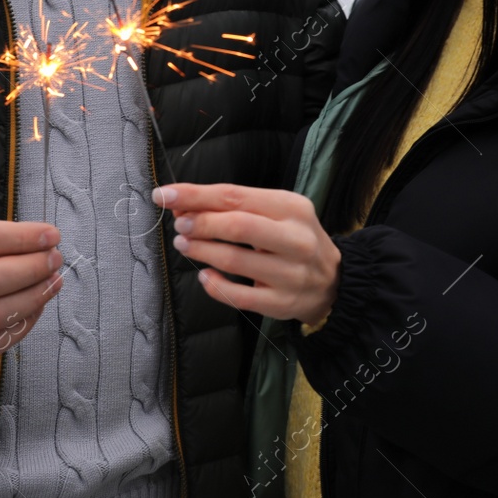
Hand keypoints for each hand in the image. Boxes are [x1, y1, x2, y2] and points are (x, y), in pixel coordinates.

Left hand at [152, 183, 339, 324]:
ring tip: (185, 244)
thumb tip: (184, 202)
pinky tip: (204, 275)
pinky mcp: (281, 303)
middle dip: (199, 223)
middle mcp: (295, 239)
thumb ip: (236, 206)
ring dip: (200, 251)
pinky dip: (214, 285)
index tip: (165, 195)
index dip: (195, 195)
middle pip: (237, 226)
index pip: (235, 196)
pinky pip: (238, 296)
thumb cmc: (294, 239)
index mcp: (292, 207)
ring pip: (234, 260)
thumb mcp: (277, 212)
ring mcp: (290, 273)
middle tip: (179, 224)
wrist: (333, 281)